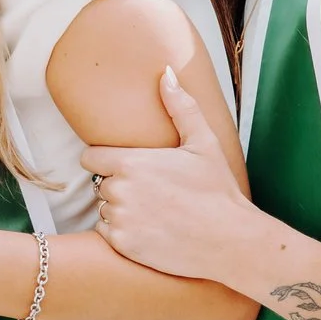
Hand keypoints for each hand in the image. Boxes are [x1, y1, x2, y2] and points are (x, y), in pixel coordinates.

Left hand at [78, 66, 257, 282]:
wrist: (230, 240)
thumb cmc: (218, 189)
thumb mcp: (203, 143)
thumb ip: (180, 107)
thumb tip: (166, 73)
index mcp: (130, 163)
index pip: (90, 158)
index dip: (105, 160)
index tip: (126, 167)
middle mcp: (119, 191)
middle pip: (99, 184)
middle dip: (118, 186)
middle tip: (152, 192)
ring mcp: (119, 220)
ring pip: (104, 209)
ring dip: (120, 210)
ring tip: (154, 212)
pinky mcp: (123, 246)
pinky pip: (107, 233)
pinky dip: (123, 233)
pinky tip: (150, 230)